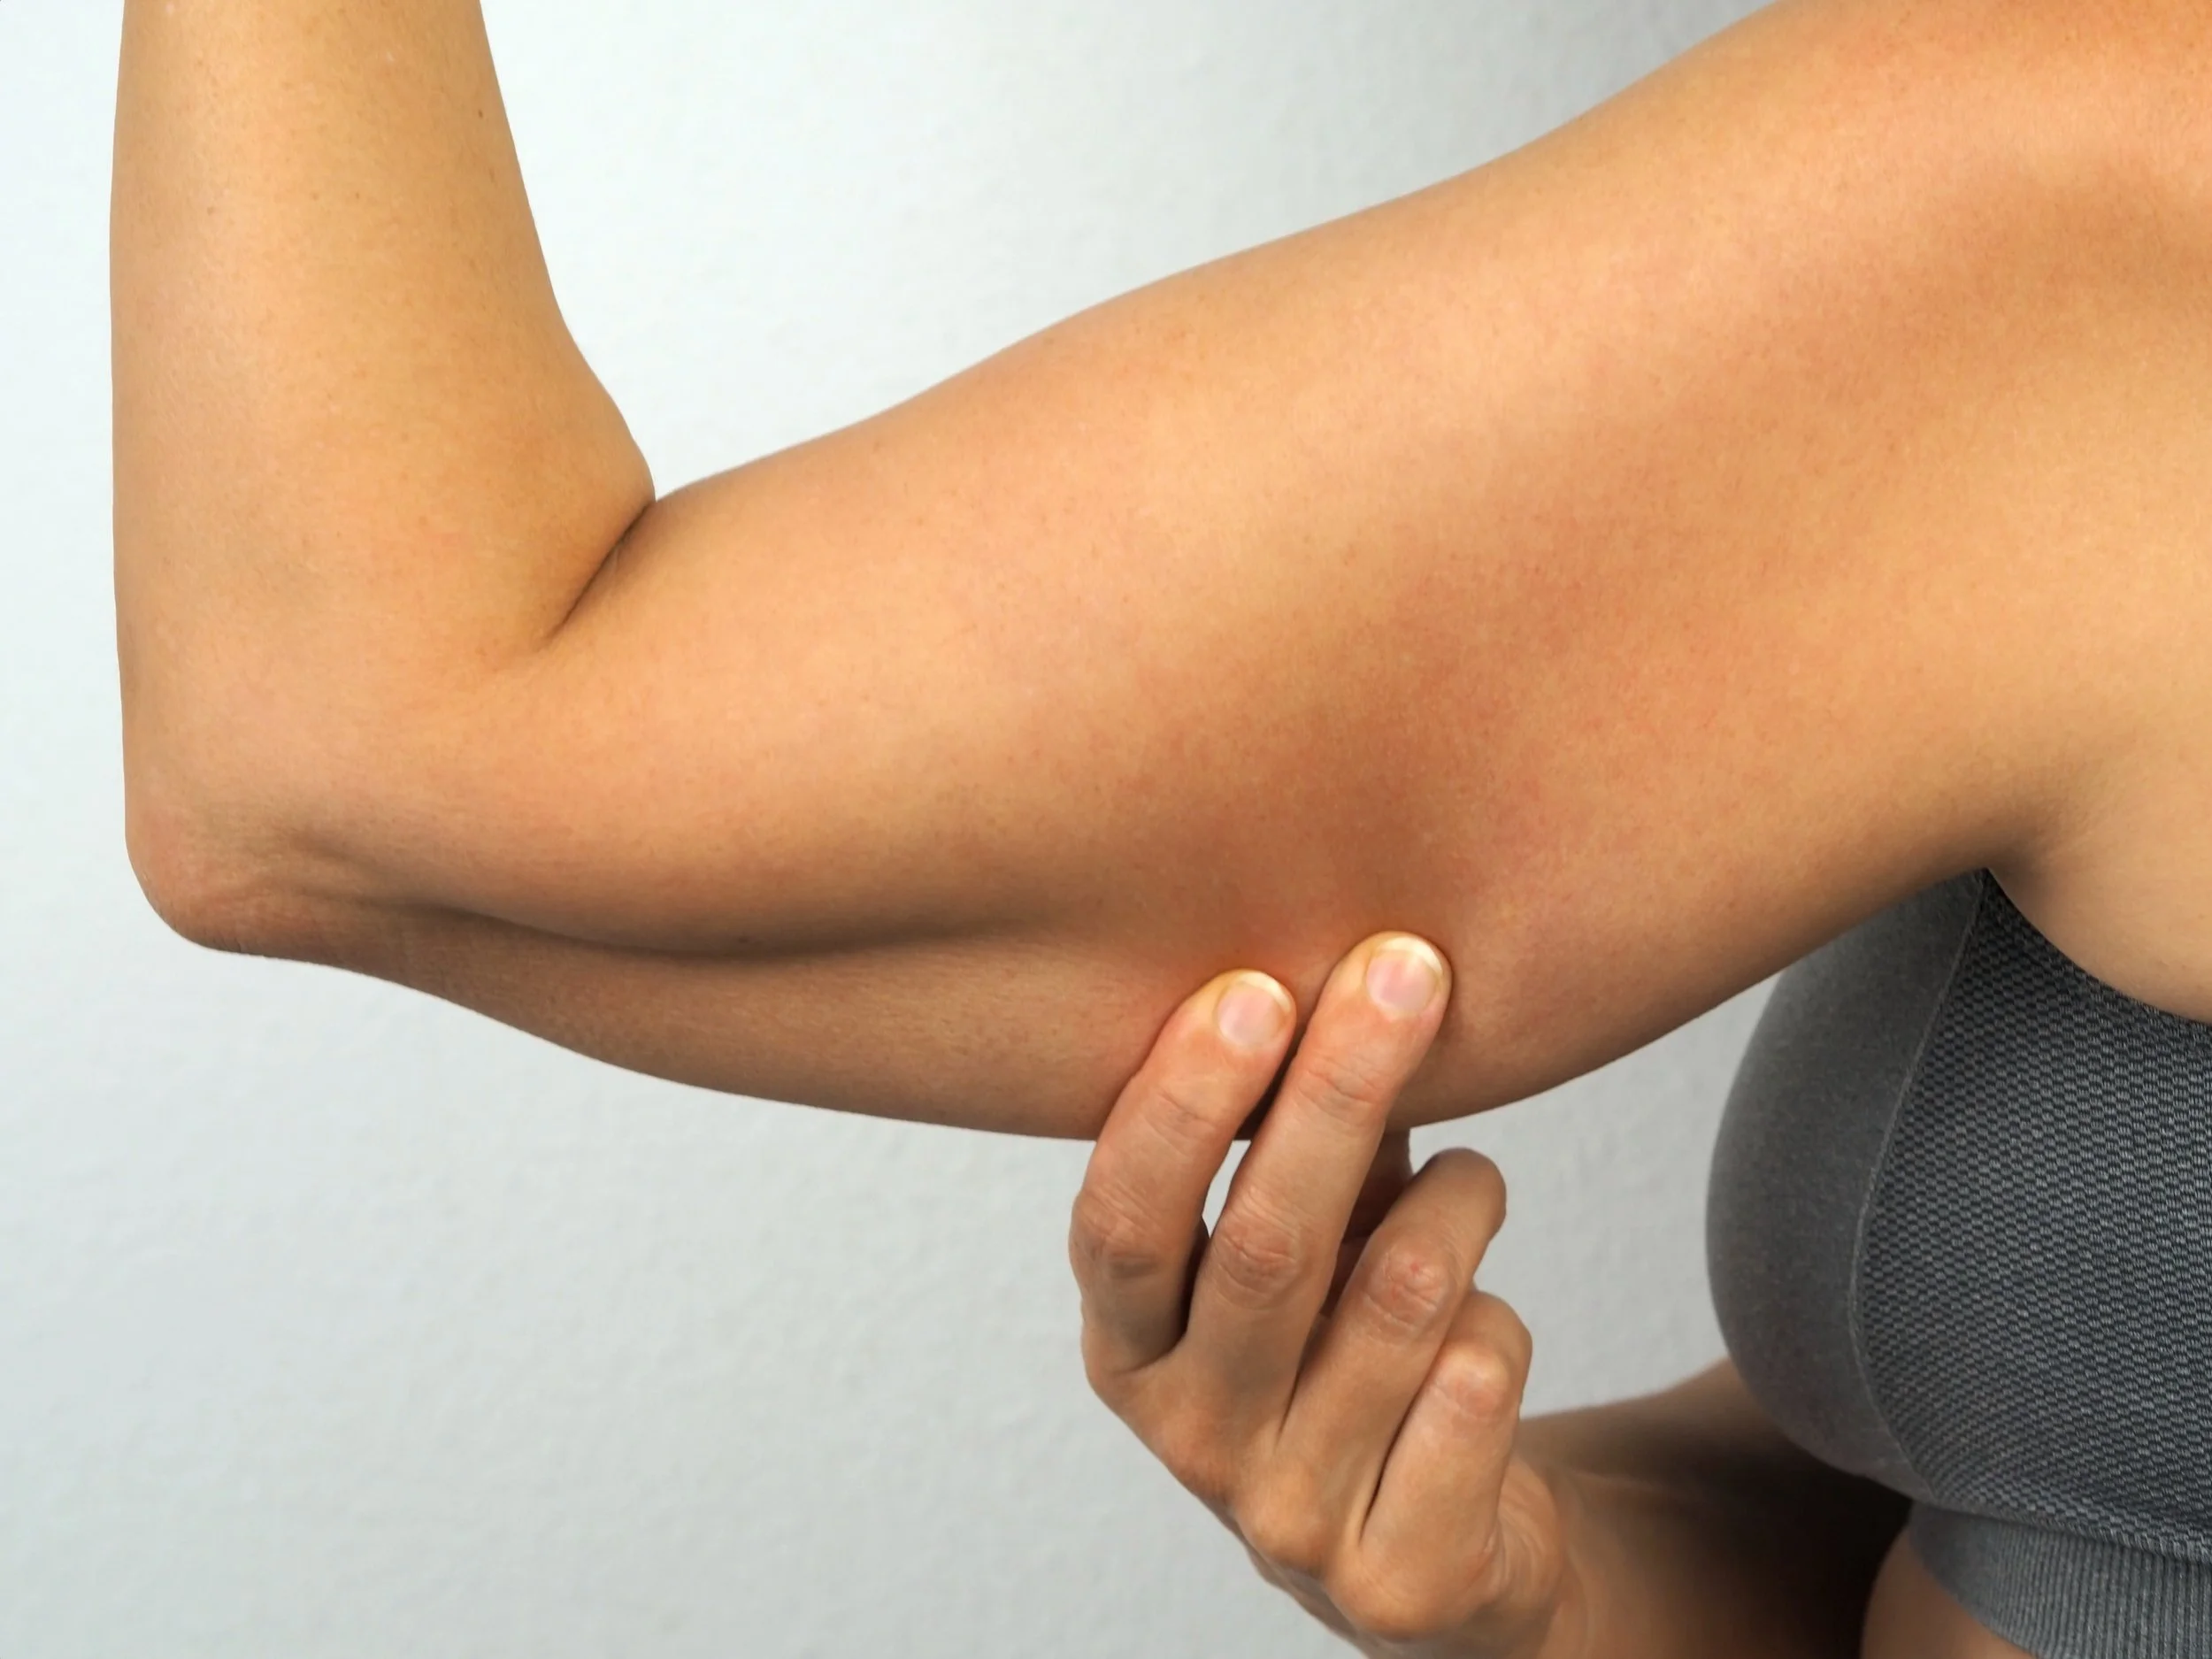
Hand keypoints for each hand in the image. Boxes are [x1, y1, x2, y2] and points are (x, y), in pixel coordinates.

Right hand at [1067, 934, 1570, 1656]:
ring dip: (1460, 1204)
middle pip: (1265, 1252)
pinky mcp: (1397, 1579)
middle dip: (1341, 1093)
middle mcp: (1190, 1441)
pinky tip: (1482, 1330)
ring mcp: (1290, 1522)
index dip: (1178, 1107)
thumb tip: (1334, 968)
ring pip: (1404, 1303)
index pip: (1118, 1225)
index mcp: (1129, 1351)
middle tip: (1405, 970)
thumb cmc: (1342, 1350)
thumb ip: (1283, 1143)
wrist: (1430, 1551)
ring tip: (1474, 1178)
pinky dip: (1501, 1323)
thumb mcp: (1294, 1251)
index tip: (1250, 990)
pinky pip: (1482, 1383)